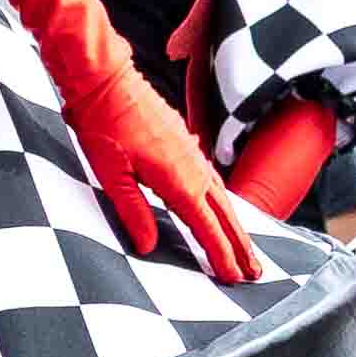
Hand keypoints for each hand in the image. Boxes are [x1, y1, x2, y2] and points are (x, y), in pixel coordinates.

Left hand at [61, 58, 267, 289]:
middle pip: (224, 215)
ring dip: (236, 225)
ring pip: (222, 197)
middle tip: (254, 273)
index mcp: (177, 179)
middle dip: (240, 246)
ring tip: (245, 249)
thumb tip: (148, 246)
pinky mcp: (185, 142)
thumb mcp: (110, 174)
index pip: (205, 226)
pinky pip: (212, 179)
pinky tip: (222, 209)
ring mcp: (191, 153)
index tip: (233, 276)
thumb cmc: (101, 124)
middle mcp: (192, 167)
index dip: (220, 254)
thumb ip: (132, 211)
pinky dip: (222, 201)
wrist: (104, 80)